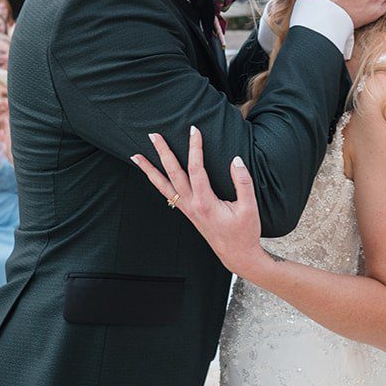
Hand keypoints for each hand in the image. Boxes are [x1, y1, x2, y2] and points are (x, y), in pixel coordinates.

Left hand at [132, 127, 268, 279]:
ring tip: (136, 156)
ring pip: (163, 186)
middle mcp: (191, 205)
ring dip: (149, 170)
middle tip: (153, 136)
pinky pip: (168, 194)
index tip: (194, 130)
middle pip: (172, 174)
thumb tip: (236, 160)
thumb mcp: (249, 208)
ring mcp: (187, 209)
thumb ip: (243, 183)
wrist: (236, 255)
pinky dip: (157, 182)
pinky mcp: (188, 212)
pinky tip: (153, 175)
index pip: (196, 169)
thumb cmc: (244, 233)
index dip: (195, 147)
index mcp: (205, 202)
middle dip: (162, 153)